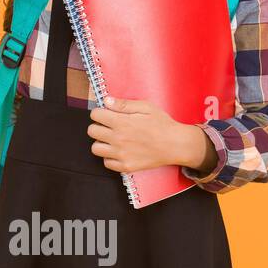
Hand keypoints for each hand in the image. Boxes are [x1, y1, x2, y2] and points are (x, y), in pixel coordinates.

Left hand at [87, 96, 215, 173]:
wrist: (175, 145)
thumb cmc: (162, 124)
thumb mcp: (146, 107)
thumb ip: (124, 104)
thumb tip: (106, 101)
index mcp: (121, 122)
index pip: (95, 115)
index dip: (100, 112)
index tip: (106, 114)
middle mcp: (118, 139)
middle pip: (92, 131)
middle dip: (98, 125)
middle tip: (108, 126)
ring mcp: (121, 154)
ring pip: (95, 148)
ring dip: (101, 142)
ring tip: (112, 139)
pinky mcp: (125, 166)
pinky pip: (106, 162)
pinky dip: (109, 157)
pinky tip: (118, 150)